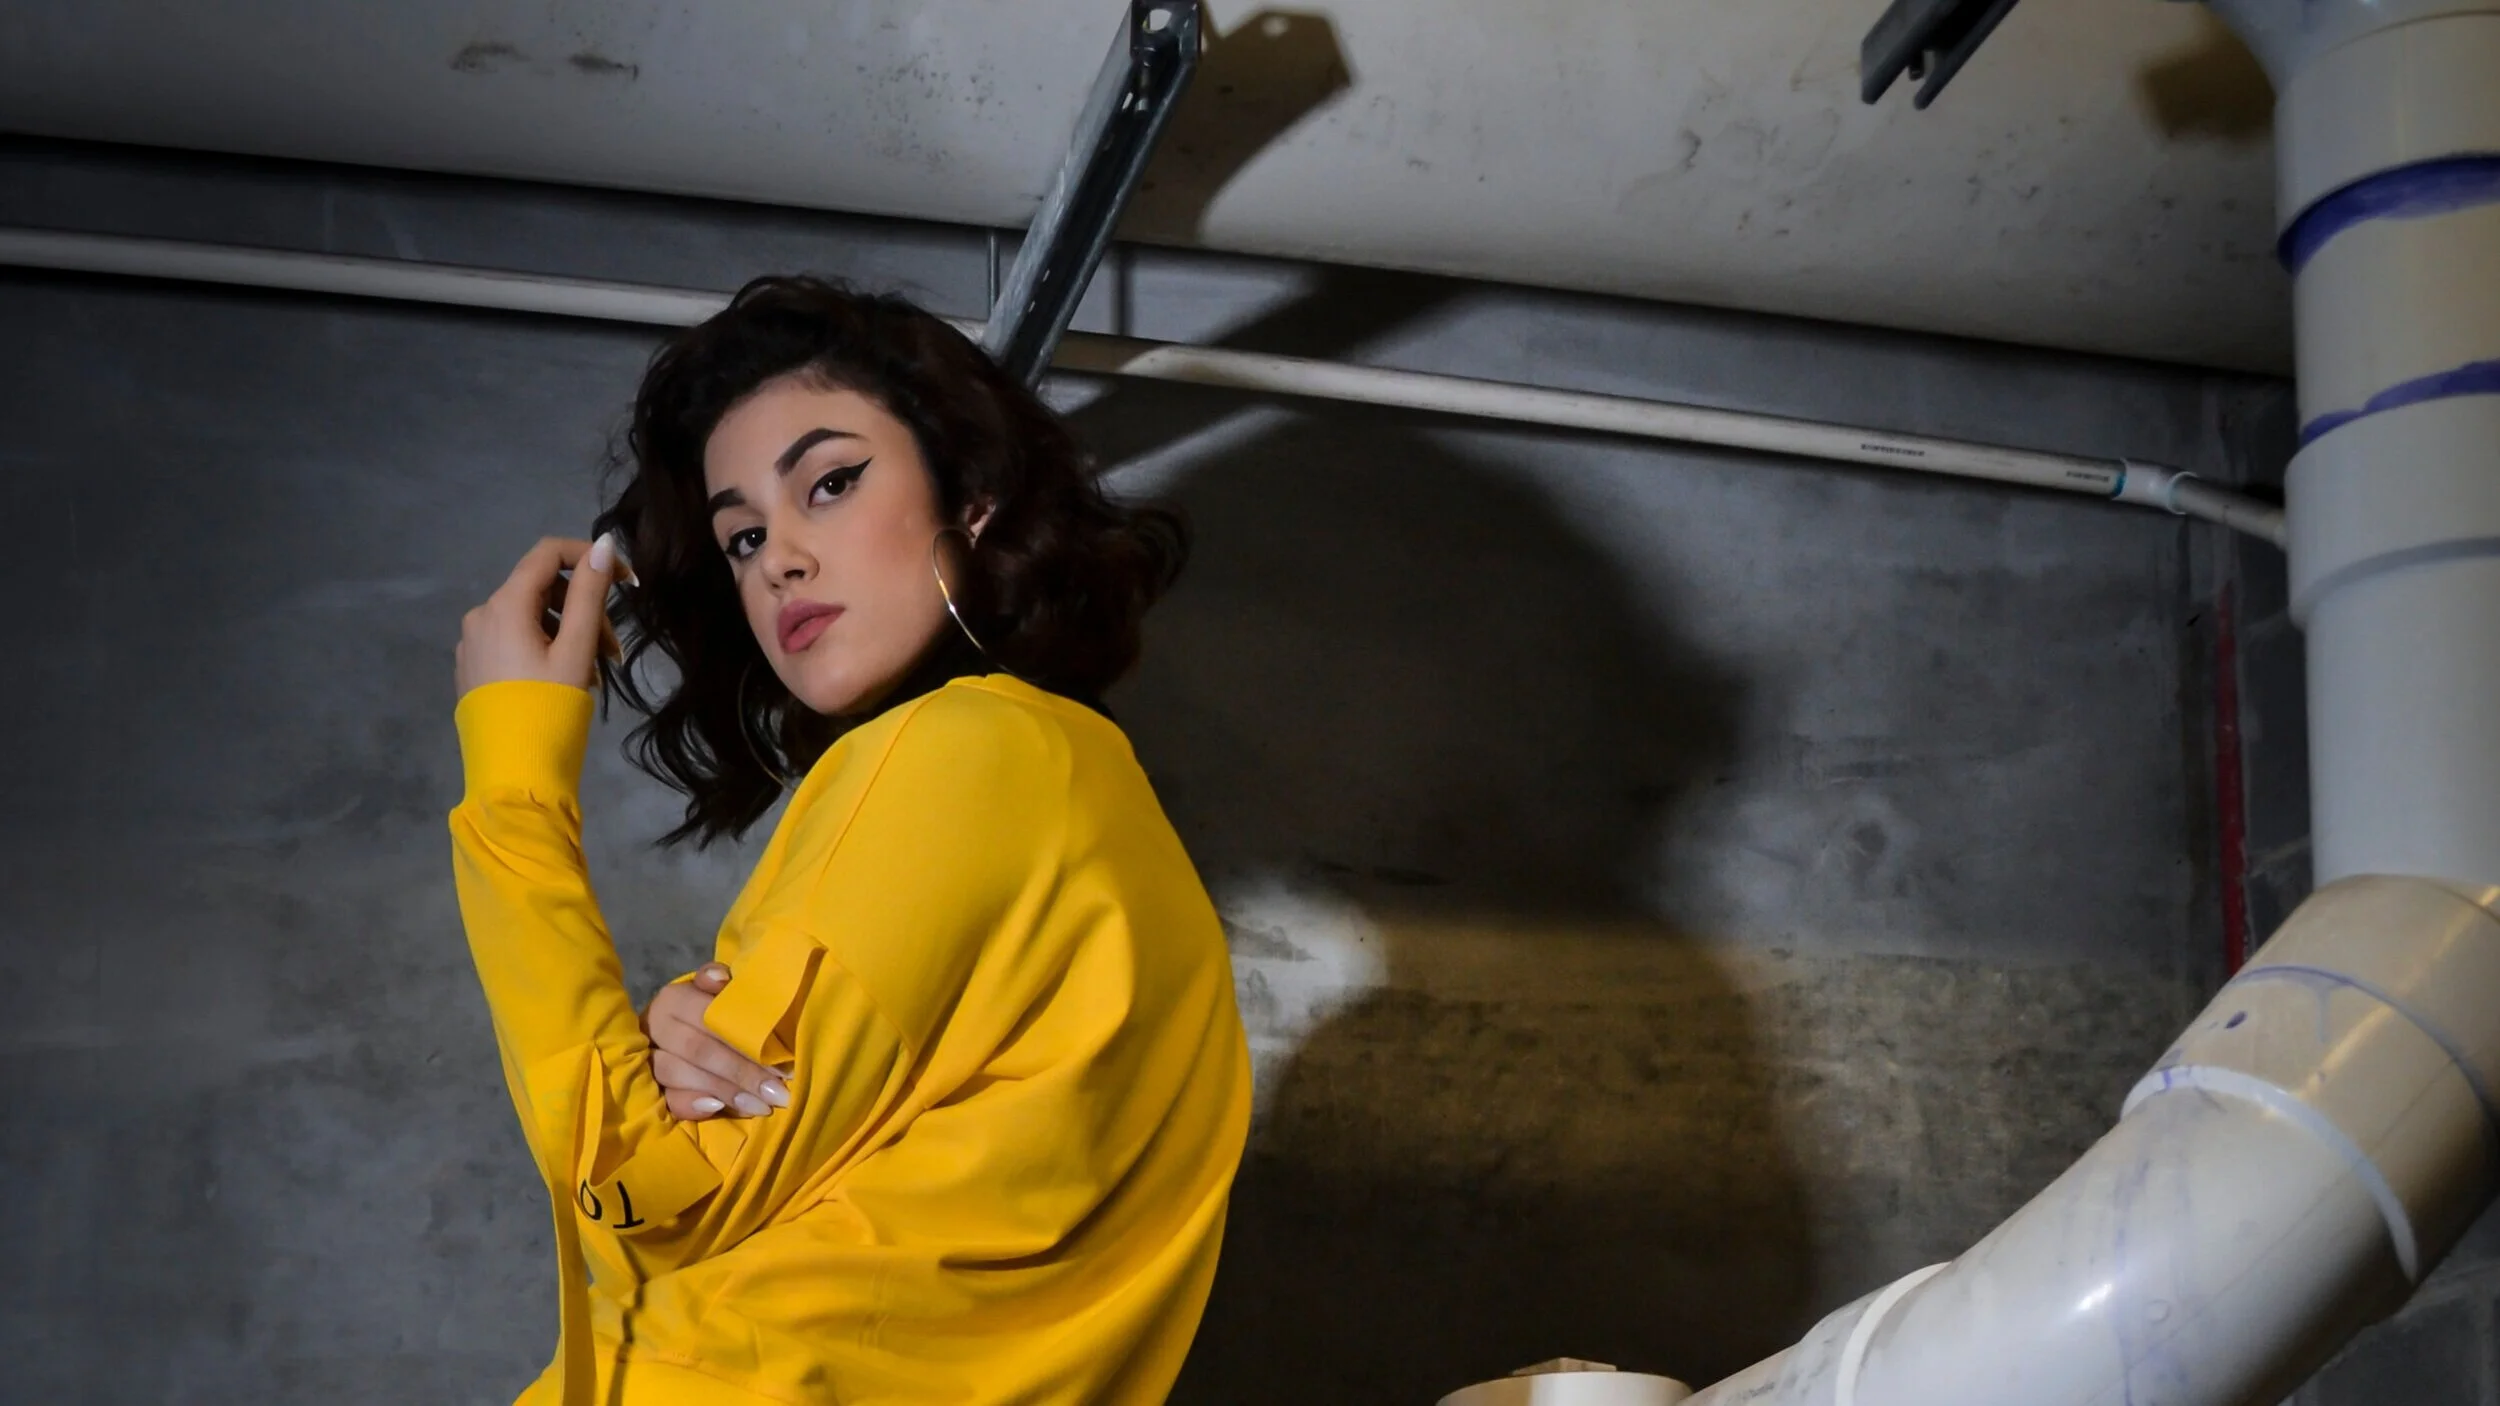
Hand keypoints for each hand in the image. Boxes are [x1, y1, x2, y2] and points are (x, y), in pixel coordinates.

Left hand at [455, 534, 620, 697]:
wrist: (512, 774)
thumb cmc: (549, 708)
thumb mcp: (577, 650)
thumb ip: (591, 594)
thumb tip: (603, 545)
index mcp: (504, 605)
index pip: (548, 554)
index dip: (590, 557)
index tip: (626, 582)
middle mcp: (481, 615)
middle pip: (542, 589)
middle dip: (585, 609)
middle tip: (614, 651)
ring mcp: (473, 643)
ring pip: (530, 618)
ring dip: (569, 633)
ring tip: (594, 674)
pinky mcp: (473, 667)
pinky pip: (514, 641)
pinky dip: (545, 649)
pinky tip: (563, 682)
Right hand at [643, 963, 790, 1120]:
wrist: (684, 1034)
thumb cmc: (716, 1014)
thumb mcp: (722, 996)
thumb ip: (724, 986)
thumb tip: (721, 978)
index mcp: (674, 998)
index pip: (708, 1016)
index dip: (745, 1039)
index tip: (781, 1062)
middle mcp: (655, 1026)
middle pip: (697, 1048)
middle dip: (741, 1072)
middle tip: (777, 1092)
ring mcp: (647, 1058)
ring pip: (678, 1074)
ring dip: (723, 1091)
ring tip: (759, 1106)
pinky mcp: (648, 1088)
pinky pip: (666, 1099)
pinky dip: (692, 1105)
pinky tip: (718, 1108)